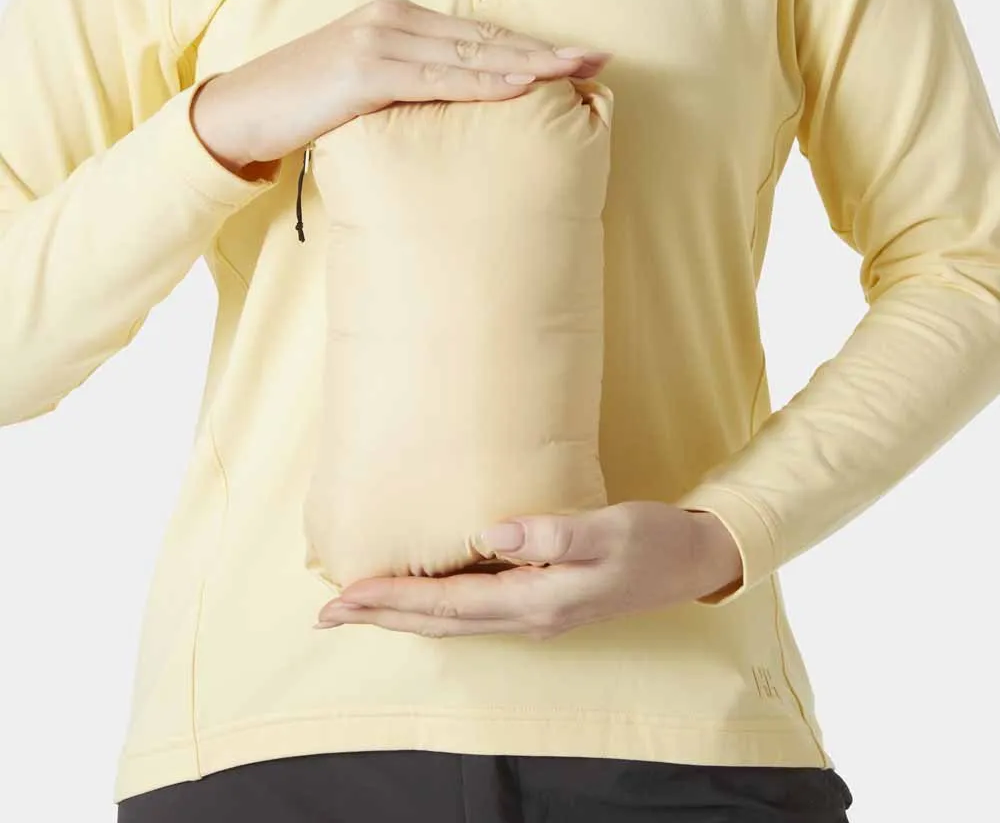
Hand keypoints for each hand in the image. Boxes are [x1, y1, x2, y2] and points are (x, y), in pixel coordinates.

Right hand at [190, 0, 611, 174]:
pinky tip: (519, 88)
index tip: (577, 59)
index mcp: (401, 20)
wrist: (247, 109)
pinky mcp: (365, 71)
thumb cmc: (311, 106)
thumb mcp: (371, 89)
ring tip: (574, 72)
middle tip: (598, 60)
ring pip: (469, 55)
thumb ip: (414, 87)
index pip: (479, 36)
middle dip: (545, 52)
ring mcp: (380, 40)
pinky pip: (436, 81)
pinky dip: (481, 85)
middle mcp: (395, 19)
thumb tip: (460, 113)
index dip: (530, 47)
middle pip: (485, 39)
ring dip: (527, 65)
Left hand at [314, 502, 743, 638]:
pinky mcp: (541, 601)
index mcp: (538, 601)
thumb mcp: (610, 530)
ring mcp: (534, 614)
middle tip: (327, 614)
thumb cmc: (652, 541)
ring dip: (403, 615)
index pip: (449, 605)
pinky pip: (472, 610)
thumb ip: (552, 534)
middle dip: (382, 617)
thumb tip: (490, 532)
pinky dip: (435, 606)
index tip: (345, 598)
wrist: (690, 562)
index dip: (394, 601)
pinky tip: (423, 595)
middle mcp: (528, 617)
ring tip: (360, 607)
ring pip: (453, 621)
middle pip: (440, 622)